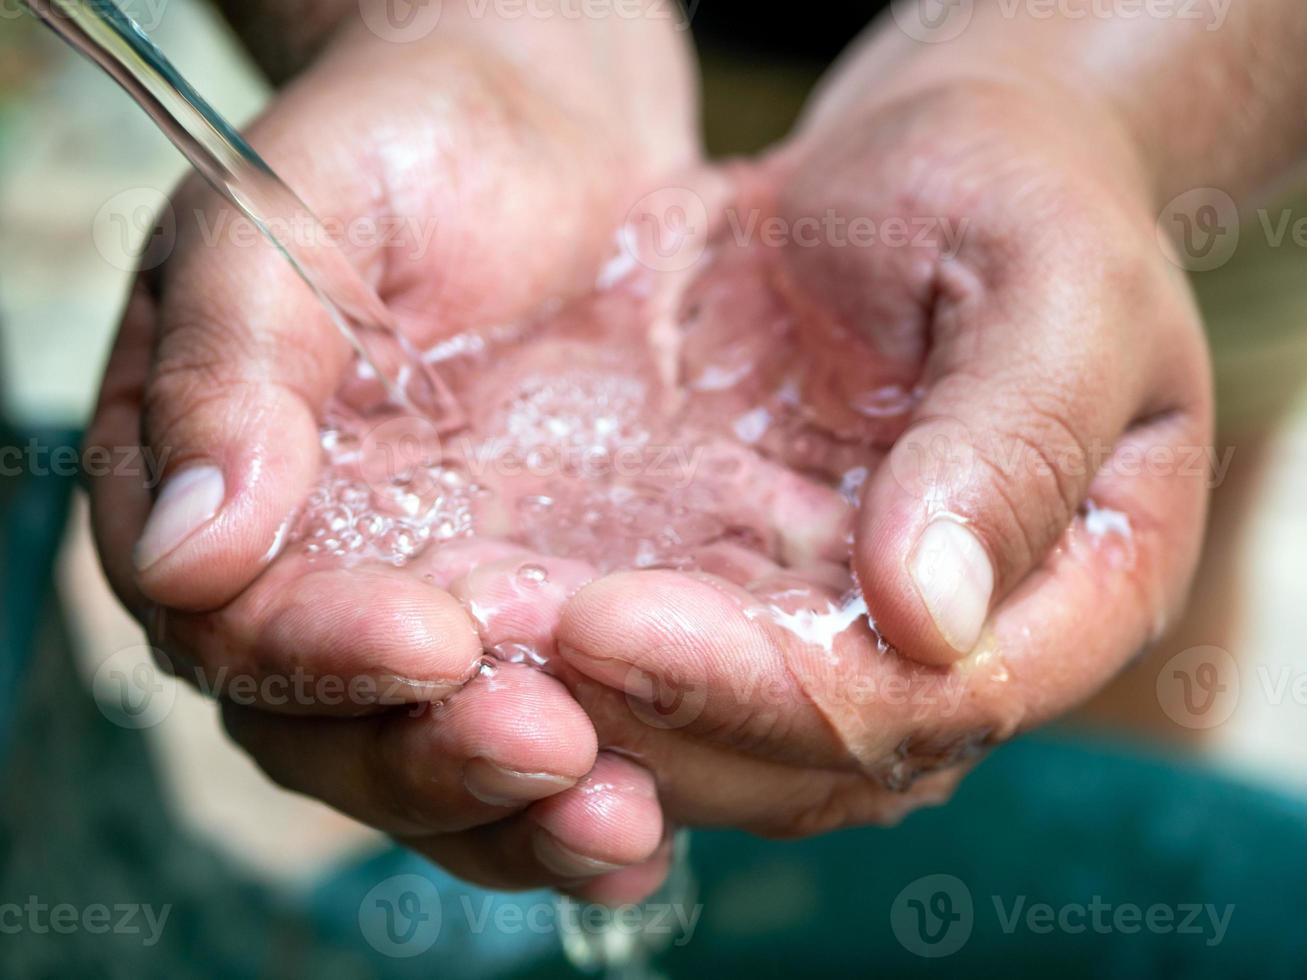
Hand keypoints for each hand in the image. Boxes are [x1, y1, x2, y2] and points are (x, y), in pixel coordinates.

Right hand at [86, 13, 697, 900]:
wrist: (532, 133)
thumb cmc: (390, 153)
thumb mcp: (283, 226)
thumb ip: (230, 374)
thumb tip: (192, 553)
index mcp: (214, 503)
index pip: (239, 625)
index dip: (324, 653)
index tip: (433, 639)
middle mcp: (309, 583)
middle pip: (337, 732)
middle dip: (440, 758)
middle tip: (549, 751)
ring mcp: (424, 607)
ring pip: (440, 760)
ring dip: (523, 813)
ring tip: (620, 823)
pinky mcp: (534, 614)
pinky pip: (539, 732)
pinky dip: (581, 795)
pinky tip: (652, 823)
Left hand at [550, 79, 1212, 833]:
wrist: (932, 160)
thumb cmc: (1013, 192)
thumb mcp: (1050, 281)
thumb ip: (1014, 442)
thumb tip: (930, 620)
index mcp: (1076, 591)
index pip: (931, 705)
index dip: (776, 692)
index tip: (616, 625)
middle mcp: (958, 646)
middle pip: (813, 758)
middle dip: (654, 722)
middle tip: (501, 660)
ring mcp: (845, 626)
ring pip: (727, 740)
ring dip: (596, 718)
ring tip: (463, 653)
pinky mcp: (750, 587)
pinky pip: (667, 663)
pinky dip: (575, 664)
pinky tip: (478, 620)